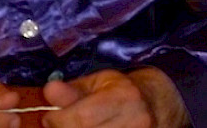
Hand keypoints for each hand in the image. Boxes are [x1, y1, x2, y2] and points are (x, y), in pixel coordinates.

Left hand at [42, 67, 186, 127]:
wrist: (157, 106)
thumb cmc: (125, 91)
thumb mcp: (101, 82)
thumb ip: (74, 90)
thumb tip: (49, 90)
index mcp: (123, 97)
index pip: (80, 118)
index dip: (57, 120)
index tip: (50, 117)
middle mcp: (134, 121)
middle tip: (60, 124)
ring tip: (76, 127)